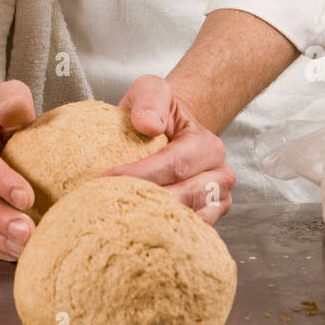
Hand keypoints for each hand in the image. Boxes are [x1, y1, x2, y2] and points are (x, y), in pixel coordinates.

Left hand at [104, 74, 234, 222]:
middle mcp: (220, 175)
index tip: (105, 179)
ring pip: (187, 219)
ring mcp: (216, 200)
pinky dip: (162, 233)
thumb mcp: (152, 90)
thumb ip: (150, 100)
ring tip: (118, 219)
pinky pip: (188, 234)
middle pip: (182, 196)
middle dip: (143, 201)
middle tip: (105, 204)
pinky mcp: (208, 219)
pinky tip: (135, 229)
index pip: (173, 165)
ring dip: (152, 221)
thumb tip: (149, 125)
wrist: (173, 129)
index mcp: (207, 145)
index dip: (139, 174)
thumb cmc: (159, 111)